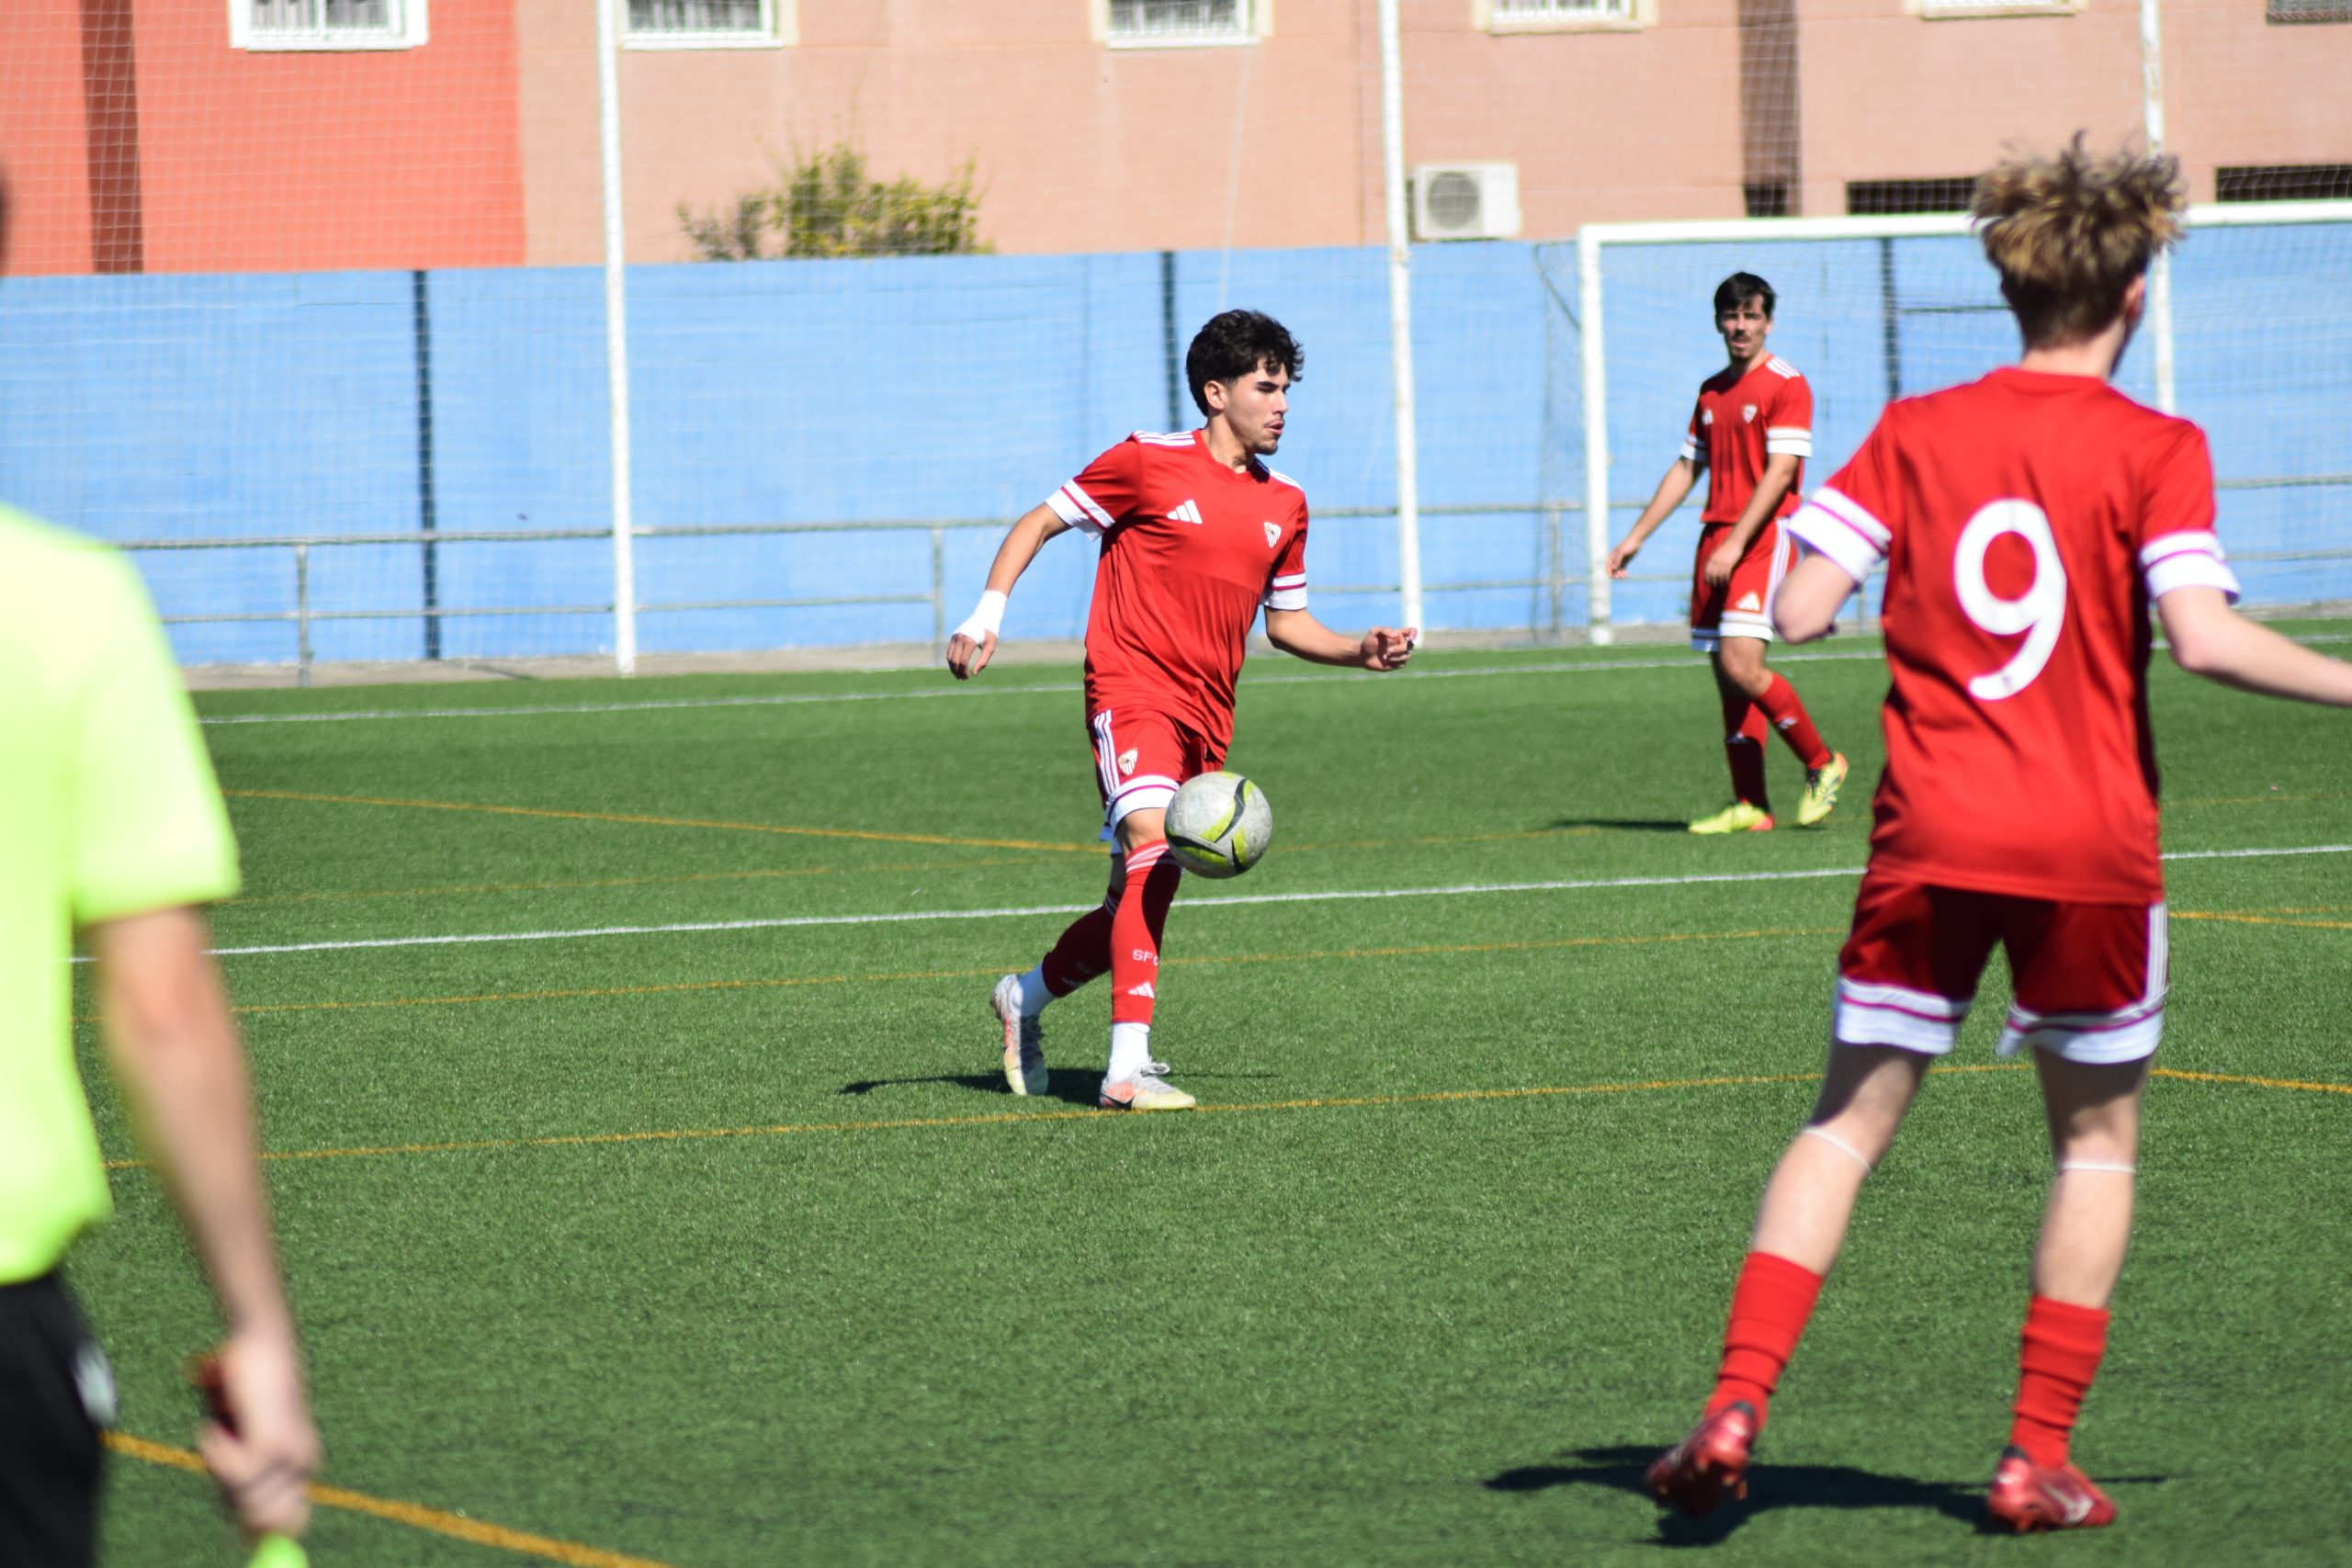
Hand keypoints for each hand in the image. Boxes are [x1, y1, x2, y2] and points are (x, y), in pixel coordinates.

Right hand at [197, 1333, 319, 1540]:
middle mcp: (302, 1463)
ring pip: (243, 1501)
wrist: (262, 1339)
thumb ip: (243, 1476)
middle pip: (260, 1520)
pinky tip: (220, 1422)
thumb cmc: (244, 1384)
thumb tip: (244, 1529)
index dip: (254, 1523)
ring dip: (220, 1469)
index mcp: (301, 1462)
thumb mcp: (244, 1435)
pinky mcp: (272, 1447)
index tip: (233, 1504)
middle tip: (223, 1441)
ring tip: (225, 1426)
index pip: (285, 1522)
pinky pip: (234, 1475)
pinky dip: (216, 1453)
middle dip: (229, 1493)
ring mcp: (289, 1458)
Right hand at [945, 629, 996, 680]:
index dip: (964, 672)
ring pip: (949, 656)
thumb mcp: (990, 647)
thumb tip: (974, 674)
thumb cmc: (989, 634)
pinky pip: (949, 651)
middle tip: (963, 679)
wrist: (984, 617)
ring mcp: (955, 637)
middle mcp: (960, 638)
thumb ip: (983, 661)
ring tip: (959, 675)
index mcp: (970, 641)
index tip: (968, 678)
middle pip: (954, 660)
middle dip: (957, 671)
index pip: (963, 661)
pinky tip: (956, 667)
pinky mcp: (953, 636)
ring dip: (952, 667)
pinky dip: (951, 660)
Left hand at [1360, 626, 1417, 670]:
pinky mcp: (1396, 663)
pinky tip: (1387, 662)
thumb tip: (1396, 635)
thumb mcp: (1373, 632)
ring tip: (1386, 656)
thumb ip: (1385, 630)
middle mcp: (1400, 644)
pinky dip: (1396, 663)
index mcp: (1398, 635)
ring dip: (1398, 657)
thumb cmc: (1368, 642)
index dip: (1414, 634)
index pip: (1412, 631)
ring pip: (1408, 656)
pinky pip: (1403, 664)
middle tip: (1388, 651)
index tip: (1410, 638)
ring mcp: (1399, 654)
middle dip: (1400, 649)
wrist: (1363, 656)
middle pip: (1410, 645)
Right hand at [1606, 538, 1640, 578]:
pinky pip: (1623, 569)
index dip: (1609, 572)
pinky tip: (1627, 575)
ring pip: (1618, 570)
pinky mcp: (1626, 561)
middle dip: (1616, 574)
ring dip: (1620, 575)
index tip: (1613, 577)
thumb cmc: (1628, 544)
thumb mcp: (1622, 552)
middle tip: (1621, 577)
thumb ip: (1617, 560)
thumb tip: (1614, 569)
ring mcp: (1620, 560)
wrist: (1636, 540)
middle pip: (1613, 570)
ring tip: (1625, 577)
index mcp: (1612, 556)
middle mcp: (1615, 559)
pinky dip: (1624, 573)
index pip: (1608, 567)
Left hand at [1702, 539, 1741, 587]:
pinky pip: (1726, 574)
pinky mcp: (1729, 564)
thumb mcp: (1717, 552)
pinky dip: (1725, 579)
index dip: (1706, 577)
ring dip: (1719, 582)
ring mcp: (1722, 563)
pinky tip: (1727, 582)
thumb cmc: (1727, 546)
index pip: (1706, 571)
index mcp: (1711, 558)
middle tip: (1715, 586)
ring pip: (1718, 576)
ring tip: (1721, 586)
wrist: (1734, 541)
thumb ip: (1713, 558)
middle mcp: (1715, 561)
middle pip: (1711, 575)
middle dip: (1712, 582)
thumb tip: (1711, 565)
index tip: (1707, 582)